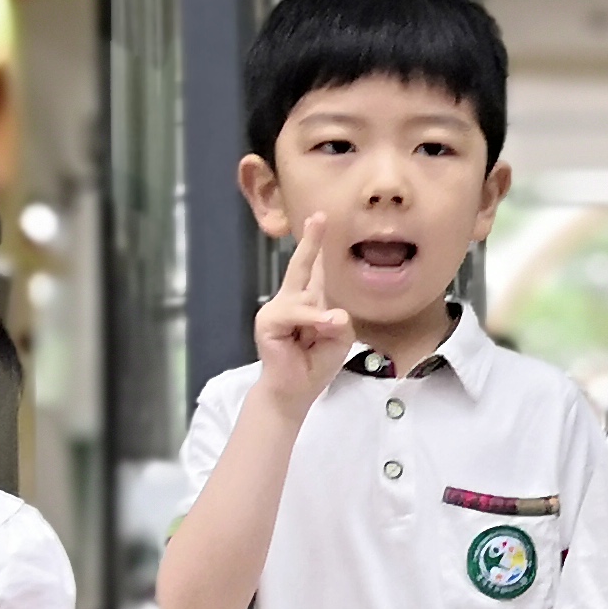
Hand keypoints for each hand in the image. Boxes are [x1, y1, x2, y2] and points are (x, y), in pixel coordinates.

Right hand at [251, 222, 346, 413]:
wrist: (294, 391)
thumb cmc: (315, 364)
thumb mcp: (338, 340)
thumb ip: (339, 322)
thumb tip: (331, 313)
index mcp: (308, 302)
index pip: (314, 272)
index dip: (317, 248)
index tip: (319, 219)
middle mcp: (291, 301)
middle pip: (300, 266)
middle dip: (310, 242)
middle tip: (319, 217)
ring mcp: (277, 309)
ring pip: (307, 299)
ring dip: (320, 318)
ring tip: (325, 332)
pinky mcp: (268, 321)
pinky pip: (296, 313)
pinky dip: (311, 321)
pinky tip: (319, 329)